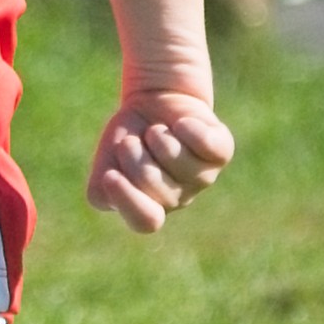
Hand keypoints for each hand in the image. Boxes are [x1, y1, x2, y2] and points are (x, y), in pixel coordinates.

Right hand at [85, 90, 235, 233]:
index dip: (128, 200)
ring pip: (175, 157)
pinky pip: (206, 143)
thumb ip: (102, 186)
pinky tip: (181, 123)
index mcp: (149, 208)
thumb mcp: (106, 160)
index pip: (145, 221)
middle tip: (134, 141)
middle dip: (133, 152)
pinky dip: (186, 126)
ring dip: (158, 135)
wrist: (154, 102)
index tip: (110, 175)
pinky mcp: (221, 153)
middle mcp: (178, 199)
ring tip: (158, 132)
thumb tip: (111, 185)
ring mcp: (203, 178)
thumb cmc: (129, 136)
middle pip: (151, 181)